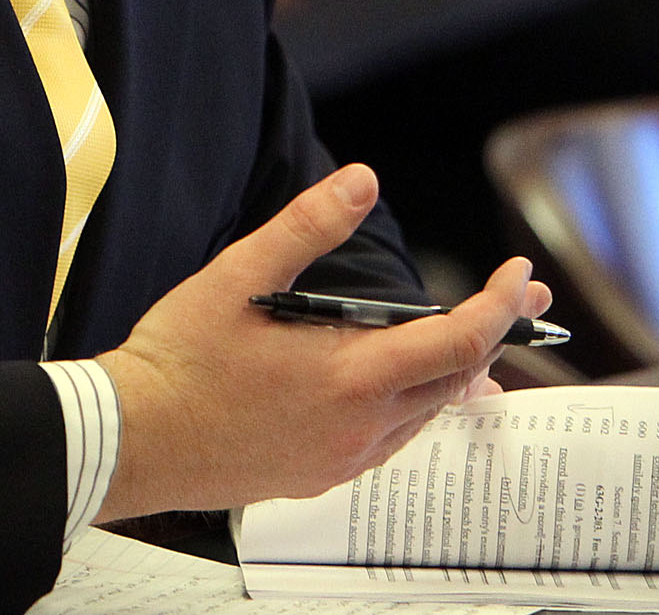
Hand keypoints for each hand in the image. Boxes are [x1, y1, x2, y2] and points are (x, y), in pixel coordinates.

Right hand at [92, 163, 548, 520]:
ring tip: (478, 340)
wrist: (133, 440)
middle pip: (456, 381)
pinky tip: (406, 386)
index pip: (459, 342)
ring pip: (427, 415)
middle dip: (497, 333)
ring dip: (458, 372)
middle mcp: (360, 428)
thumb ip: (307, 228)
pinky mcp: (320, 477)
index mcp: (350, 378)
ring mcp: (342, 459)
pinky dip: (417, 405)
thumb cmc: (179, 361)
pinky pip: (393, 440)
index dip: (499, 306)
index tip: (519, 274)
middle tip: (525, 298)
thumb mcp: (238, 275)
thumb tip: (361, 180)